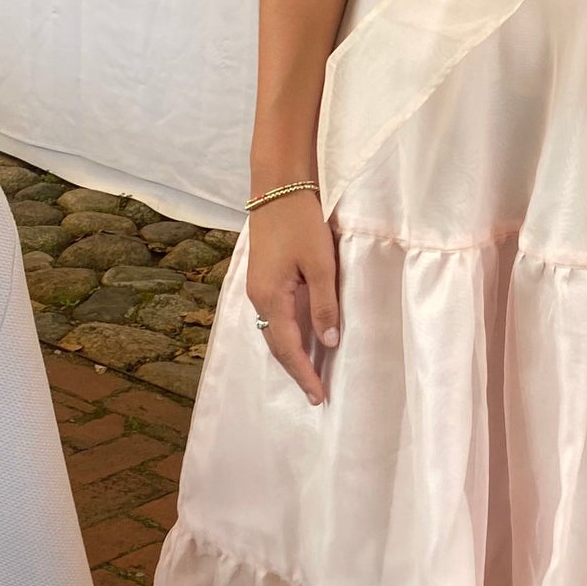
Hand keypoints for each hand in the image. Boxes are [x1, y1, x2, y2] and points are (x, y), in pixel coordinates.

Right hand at [245, 190, 339, 405]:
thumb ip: (325, 305)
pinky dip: (287, 335)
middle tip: (315, 394)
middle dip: (296, 370)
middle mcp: (258, 298)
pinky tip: (301, 339)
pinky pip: (274, 317)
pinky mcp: (263, 278)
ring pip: (273, 332)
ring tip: (309, 373)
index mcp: (271, 298)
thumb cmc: (301, 223)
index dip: (304, 374)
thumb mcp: (321, 264)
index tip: (318, 397)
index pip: (289, 348)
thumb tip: (328, 343)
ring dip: (291, 354)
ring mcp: (258, 288)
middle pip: (276, 346)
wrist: (277, 188)